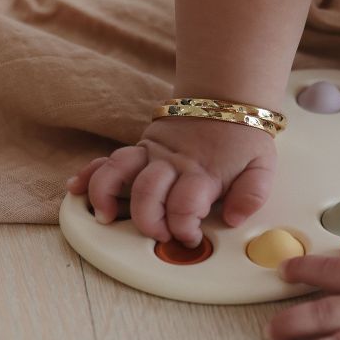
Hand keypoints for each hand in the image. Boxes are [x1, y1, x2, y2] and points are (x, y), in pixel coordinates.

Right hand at [66, 117, 275, 246]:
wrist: (228, 99)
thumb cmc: (243, 138)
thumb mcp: (262, 166)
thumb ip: (253, 194)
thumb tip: (234, 219)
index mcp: (203, 173)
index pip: (185, 206)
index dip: (185, 228)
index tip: (191, 239)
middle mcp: (172, 163)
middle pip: (148, 193)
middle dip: (148, 221)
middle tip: (157, 236)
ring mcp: (152, 154)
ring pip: (119, 172)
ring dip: (106, 196)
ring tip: (104, 217)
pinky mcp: (140, 148)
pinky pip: (109, 160)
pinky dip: (90, 174)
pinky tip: (76, 188)